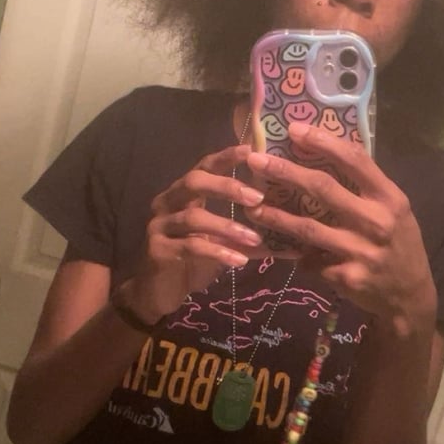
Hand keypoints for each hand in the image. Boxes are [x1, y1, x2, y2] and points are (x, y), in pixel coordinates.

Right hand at [117, 144, 266, 323]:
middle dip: (227, 186)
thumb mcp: (220, 244)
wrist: (157, 293)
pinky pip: (191, 246)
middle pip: (195, 182)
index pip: (203, 166)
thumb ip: (243, 232)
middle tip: (257, 198)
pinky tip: (238, 261)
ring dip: (228, 226)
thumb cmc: (191, 263)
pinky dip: (218, 251)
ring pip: (195, 216)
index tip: (252, 150)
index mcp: (181, 195)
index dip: (226, 157)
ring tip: (254, 239)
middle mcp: (166, 203)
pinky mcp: (158, 250)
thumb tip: (286, 232)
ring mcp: (159, 226)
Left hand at [245, 123, 436, 337]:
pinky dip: (298, 256)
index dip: (323, 141)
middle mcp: (376, 222)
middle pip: (323, 189)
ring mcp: (361, 252)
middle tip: (255, 161)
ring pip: (308, 229)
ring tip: (252, 208)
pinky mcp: (347, 278)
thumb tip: (328, 152)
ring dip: (276, 217)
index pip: (355, 160)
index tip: (294, 130)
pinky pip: (312, 262)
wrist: (409, 295)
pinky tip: (285, 252)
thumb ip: (367, 187)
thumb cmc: (399, 244)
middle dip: (285, 172)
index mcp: (390, 198)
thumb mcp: (394, 210)